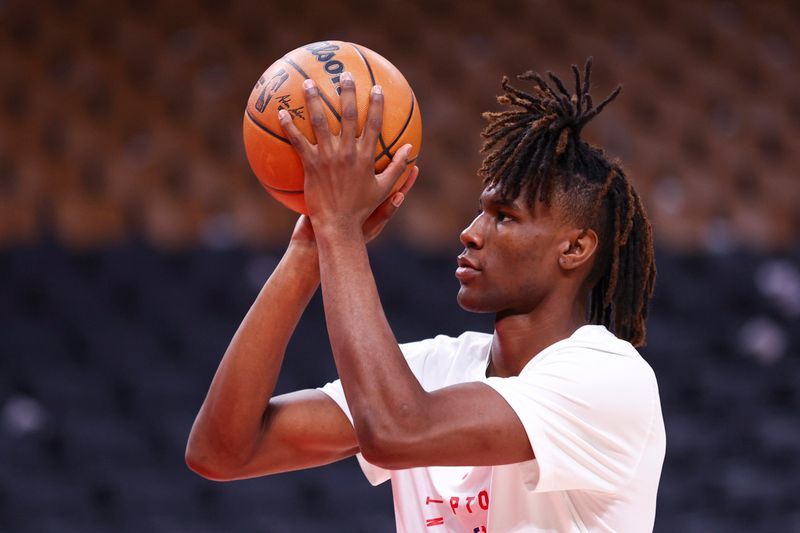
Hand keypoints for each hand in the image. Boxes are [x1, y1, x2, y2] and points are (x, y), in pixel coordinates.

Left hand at [278, 73, 413, 233]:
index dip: (376, 105)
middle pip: (348, 115)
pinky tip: (282, 113)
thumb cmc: (361, 209)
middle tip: (344, 74)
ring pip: (320, 122)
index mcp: (366, 157)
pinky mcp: (311, 165)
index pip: (374, 125)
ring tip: (309, 83)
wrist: (338, 225)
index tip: (377, 88)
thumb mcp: (384, 189)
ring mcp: (328, 158)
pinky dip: (290, 127)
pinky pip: (298, 142)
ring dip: (314, 100)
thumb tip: (411, 149)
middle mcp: (348, 153)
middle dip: (348, 92)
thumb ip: (397, 168)